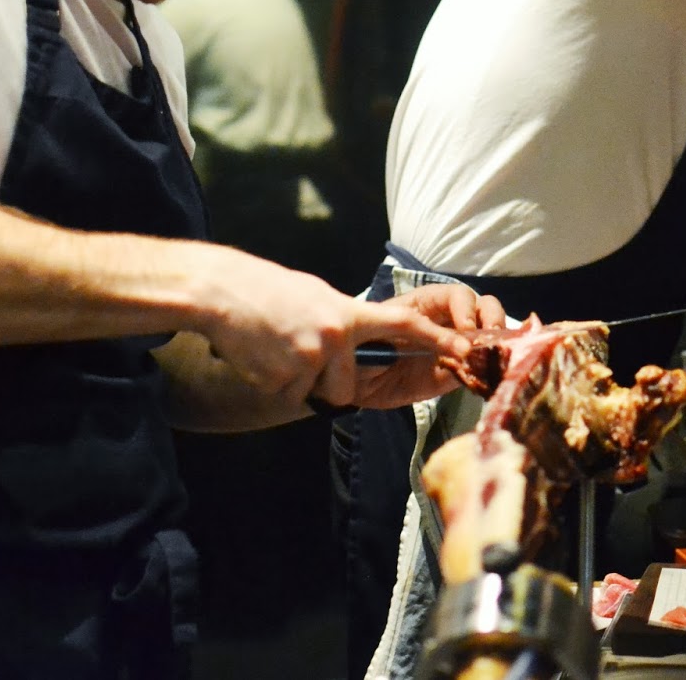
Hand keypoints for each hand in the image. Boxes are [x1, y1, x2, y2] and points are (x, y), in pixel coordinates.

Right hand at [192, 249, 471, 409]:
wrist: (223, 291)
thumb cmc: (269, 291)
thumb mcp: (317, 298)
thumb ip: (344, 322)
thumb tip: (359, 342)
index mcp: (349, 314)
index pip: (404, 325)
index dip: (436, 339)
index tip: (462, 349)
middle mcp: (335, 337)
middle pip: (345, 387)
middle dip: (327, 383)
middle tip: (299, 356)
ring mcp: (309, 358)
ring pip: (315, 392)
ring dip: (297, 381)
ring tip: (276, 350)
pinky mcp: (283, 377)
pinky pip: (288, 394)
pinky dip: (274, 381)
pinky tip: (261, 355)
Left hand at [349, 285, 507, 408]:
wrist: (350, 381)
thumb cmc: (362, 345)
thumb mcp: (381, 335)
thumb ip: (414, 335)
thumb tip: (446, 345)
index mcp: (426, 304)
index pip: (458, 296)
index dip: (467, 309)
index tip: (465, 329)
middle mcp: (445, 322)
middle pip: (483, 309)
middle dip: (492, 320)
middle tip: (490, 341)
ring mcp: (452, 348)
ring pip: (487, 338)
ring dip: (495, 347)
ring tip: (492, 361)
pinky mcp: (451, 375)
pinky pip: (477, 371)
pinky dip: (485, 374)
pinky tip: (483, 380)